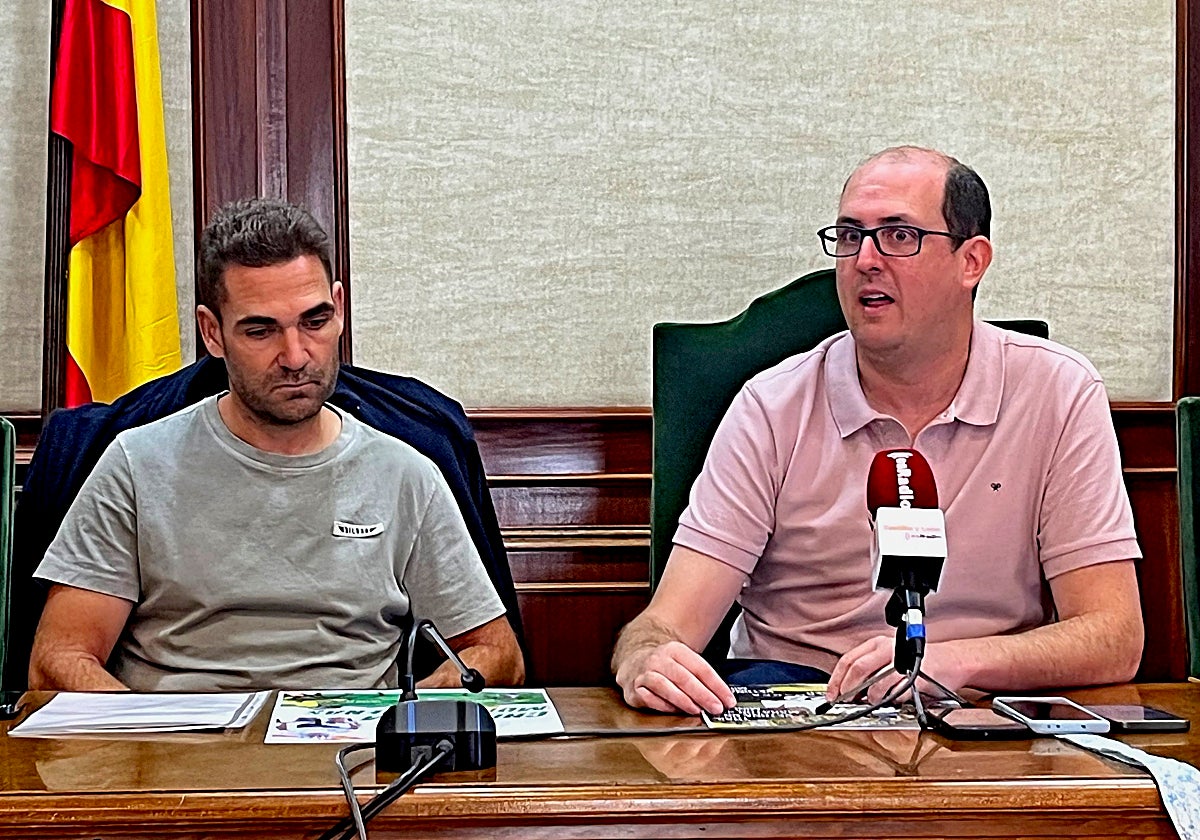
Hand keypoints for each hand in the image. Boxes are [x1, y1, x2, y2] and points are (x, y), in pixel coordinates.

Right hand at [615, 640, 735, 715]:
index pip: (700, 668)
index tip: (728, 700)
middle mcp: (659, 659)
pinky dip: (663, 706)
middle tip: (716, 708)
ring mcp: (644, 673)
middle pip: (684, 677)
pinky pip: (648, 698)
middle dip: (703, 695)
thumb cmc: (665, 667)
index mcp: (676, 650)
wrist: (634, 660)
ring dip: (683, 700)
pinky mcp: (633, 689)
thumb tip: (721, 698)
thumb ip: (700, 678)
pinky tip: (674, 711)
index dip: (717, 685)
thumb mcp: (683, 663)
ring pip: (664, 686)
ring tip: (697, 710)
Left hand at [826, 635, 973, 705]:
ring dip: (868, 696)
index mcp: (877, 644)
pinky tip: (890, 699)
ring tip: (870, 702)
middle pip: (857, 669)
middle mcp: (887, 648)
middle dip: (847, 689)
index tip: (831, 694)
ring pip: (873, 680)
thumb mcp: (890, 659)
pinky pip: (894, 690)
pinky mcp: (915, 674)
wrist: (951, 662)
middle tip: (845, 702)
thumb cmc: (920, 663)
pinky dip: (888, 698)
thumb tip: (848, 690)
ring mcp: (901, 660)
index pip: (848, 660)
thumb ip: (870, 670)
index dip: (836, 679)